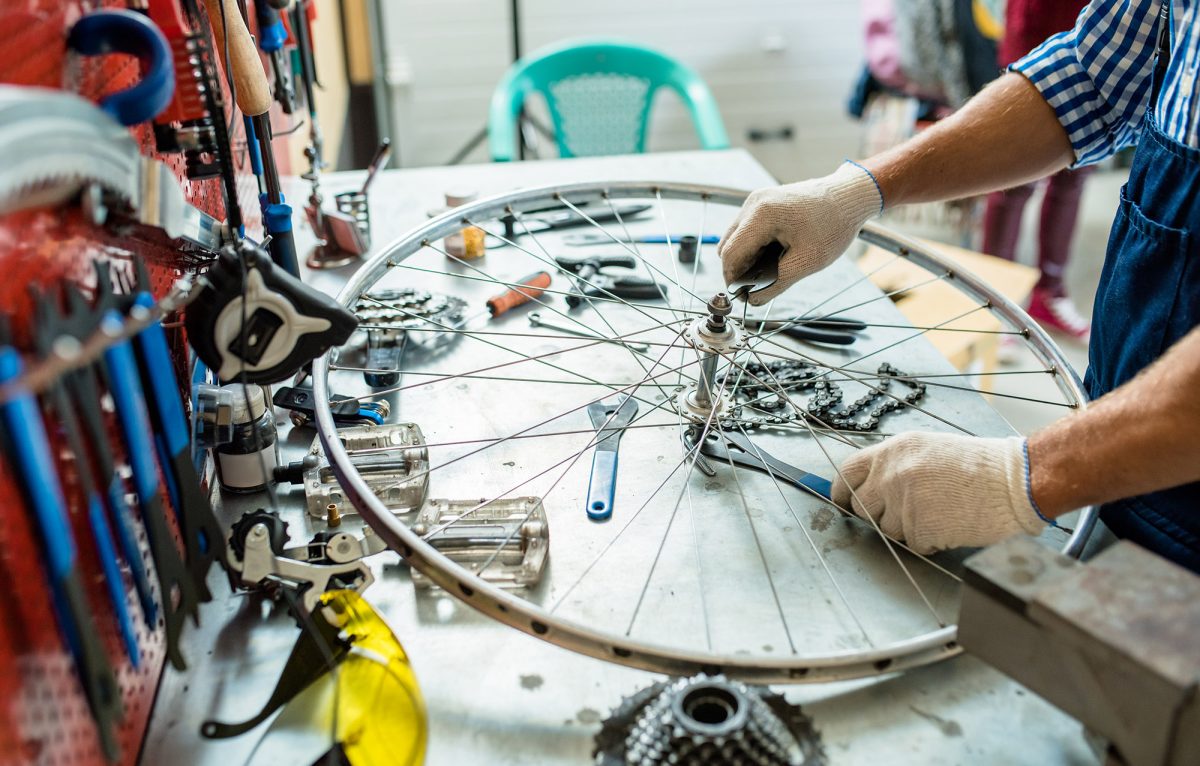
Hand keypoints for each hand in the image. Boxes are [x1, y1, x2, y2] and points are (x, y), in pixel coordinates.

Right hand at [719, 162, 881, 304]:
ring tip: (766, 271)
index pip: (731, 253)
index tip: (742, 295)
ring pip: (734, 237)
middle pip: (727, 245)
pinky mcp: (762, 202)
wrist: (849, 195)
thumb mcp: (807, 261)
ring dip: (744, 257)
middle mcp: (753, 203)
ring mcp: (756, 200)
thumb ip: (777, 283)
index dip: (732, 278)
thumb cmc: (834, 224)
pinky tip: (771, 255)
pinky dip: (752, 245)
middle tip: (754, 287)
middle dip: (737, 269)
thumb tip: (754, 300)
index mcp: (762, 215)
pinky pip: (745, 229)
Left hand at [831, 432, 1046, 553]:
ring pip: (887, 530)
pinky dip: (930, 541)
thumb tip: (870, 488)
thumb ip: (895, 465)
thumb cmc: (979, 466)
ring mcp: (904, 502)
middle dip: (878, 515)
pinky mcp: (920, 528)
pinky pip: (914, 544)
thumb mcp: (929, 450)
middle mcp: (892, 474)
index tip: (843, 502)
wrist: (1014, 480)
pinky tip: (951, 524)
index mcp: (893, 451)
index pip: (848, 472)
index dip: (842, 491)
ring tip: (941, 511)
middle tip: (909, 511)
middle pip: (861, 507)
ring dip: (909, 528)